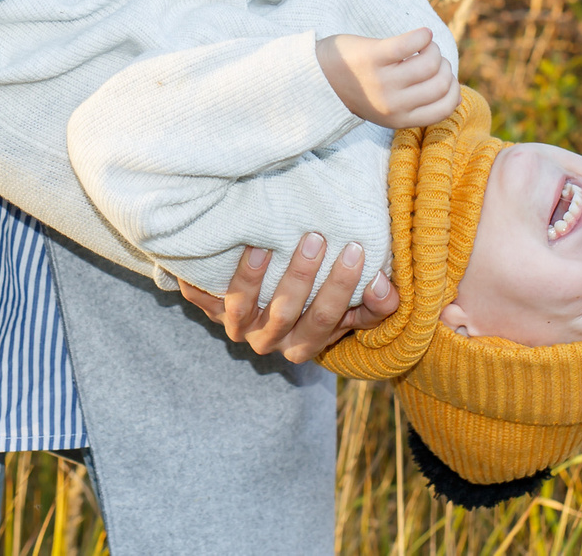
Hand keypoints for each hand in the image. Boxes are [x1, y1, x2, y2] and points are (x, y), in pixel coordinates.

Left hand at [176, 235, 399, 362]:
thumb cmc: (317, 303)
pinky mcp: (210, 308)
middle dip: (301, 276)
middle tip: (314, 237)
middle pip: (285, 312)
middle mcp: (268, 341)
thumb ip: (374, 303)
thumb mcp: (351, 310)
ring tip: (263, 245)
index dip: (341, 287)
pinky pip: (199, 296)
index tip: (355, 249)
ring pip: (241, 307)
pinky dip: (199, 278)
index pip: (325, 319)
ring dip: (252, 276)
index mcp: (304, 344)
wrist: (266, 310)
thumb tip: (382, 283)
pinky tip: (211, 250)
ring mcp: (236, 327)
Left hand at [317, 28, 457, 128]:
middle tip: (432, 58)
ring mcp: (382, 80)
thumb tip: (457, 94)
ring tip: (423, 45)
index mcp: (399, 120)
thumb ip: (416, 106)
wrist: (318, 78)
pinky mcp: (373, 57)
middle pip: (441, 83)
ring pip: (430, 62)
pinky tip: (422, 34)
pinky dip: (423, 35)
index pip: (445, 108)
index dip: (453, 89)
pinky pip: (411, 43)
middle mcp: (392, 104)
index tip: (444, 77)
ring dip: (433, 49)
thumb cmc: (360, 88)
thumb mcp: (388, 109)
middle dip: (444, 66)